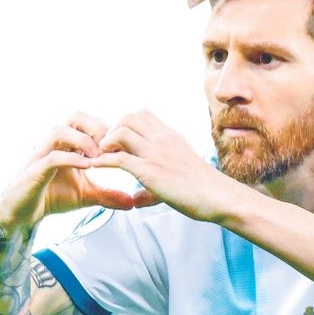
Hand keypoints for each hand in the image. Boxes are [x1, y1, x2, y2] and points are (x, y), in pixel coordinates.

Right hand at [0, 112, 134, 231]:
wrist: (24, 213)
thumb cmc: (52, 197)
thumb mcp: (87, 196)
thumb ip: (108, 196)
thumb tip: (132, 203)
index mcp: (69, 144)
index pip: (90, 123)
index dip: (108, 130)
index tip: (124, 144)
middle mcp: (56, 143)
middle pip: (76, 117)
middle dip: (97, 128)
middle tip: (113, 145)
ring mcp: (43, 153)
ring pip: (62, 131)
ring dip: (84, 140)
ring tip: (100, 156)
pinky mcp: (34, 169)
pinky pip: (52, 156)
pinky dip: (71, 158)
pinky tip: (88, 166)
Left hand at [93, 110, 232, 221]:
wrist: (217, 195)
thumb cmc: (204, 188)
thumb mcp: (181, 174)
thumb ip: (156, 182)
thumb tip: (136, 199)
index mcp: (171, 137)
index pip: (143, 115)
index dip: (125, 123)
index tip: (118, 140)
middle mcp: (162, 140)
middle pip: (128, 117)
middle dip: (112, 129)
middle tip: (107, 147)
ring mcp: (156, 154)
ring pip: (121, 132)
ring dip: (106, 142)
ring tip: (102, 155)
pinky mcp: (150, 171)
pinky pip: (119, 158)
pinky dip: (103, 161)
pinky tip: (96, 167)